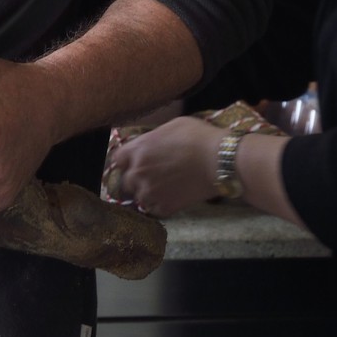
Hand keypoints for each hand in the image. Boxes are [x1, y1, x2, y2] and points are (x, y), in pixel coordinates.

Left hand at [104, 117, 221, 216]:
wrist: (218, 160)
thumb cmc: (197, 136)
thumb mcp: (171, 127)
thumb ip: (154, 138)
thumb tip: (152, 143)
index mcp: (136, 150)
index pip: (117, 160)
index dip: (126, 161)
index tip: (134, 162)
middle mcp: (137, 172)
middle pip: (126, 181)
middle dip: (136, 179)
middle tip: (151, 177)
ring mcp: (150, 192)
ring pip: (139, 198)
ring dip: (148, 194)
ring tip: (164, 189)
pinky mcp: (165, 207)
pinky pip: (155, 210)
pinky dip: (161, 206)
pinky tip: (172, 198)